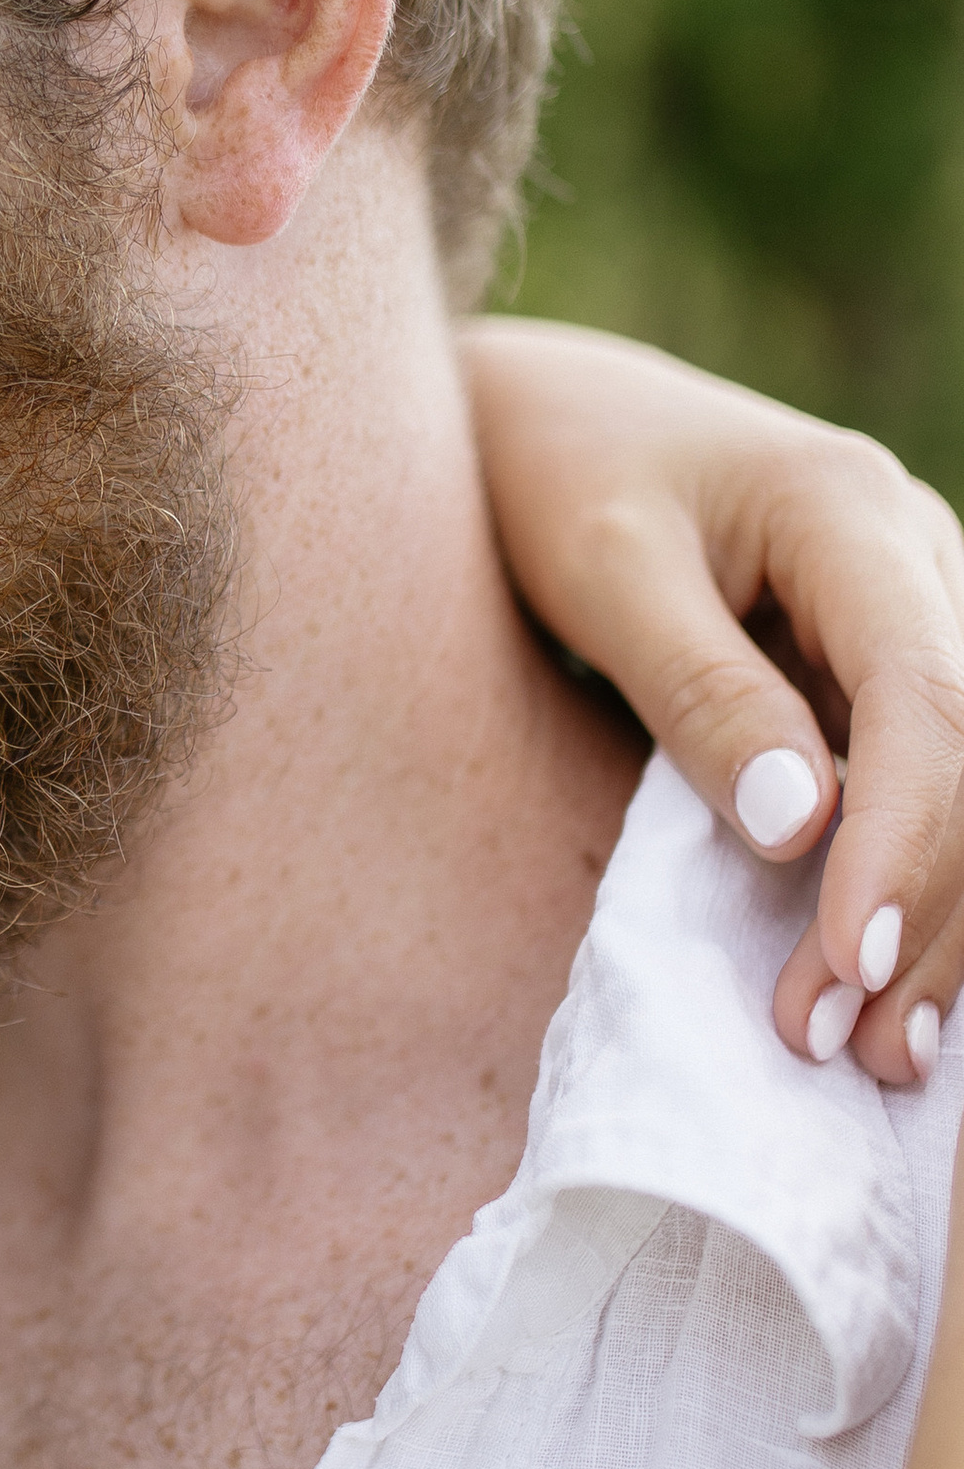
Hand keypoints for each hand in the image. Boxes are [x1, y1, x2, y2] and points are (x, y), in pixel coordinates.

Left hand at [462, 320, 963, 1089]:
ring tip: (879, 1054)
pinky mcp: (886, 675)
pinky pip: (933, 785)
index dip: (906, 844)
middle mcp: (920, 561)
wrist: (544, 414)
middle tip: (850, 1045)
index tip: (846, 967)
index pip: (927, 697)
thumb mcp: (604, 572)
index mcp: (852, 511)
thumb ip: (699, 694)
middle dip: (928, 911)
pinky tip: (887, 991)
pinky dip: (914, 888)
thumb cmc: (556, 476)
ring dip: (940, 921)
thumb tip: (805, 827)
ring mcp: (918, 617)